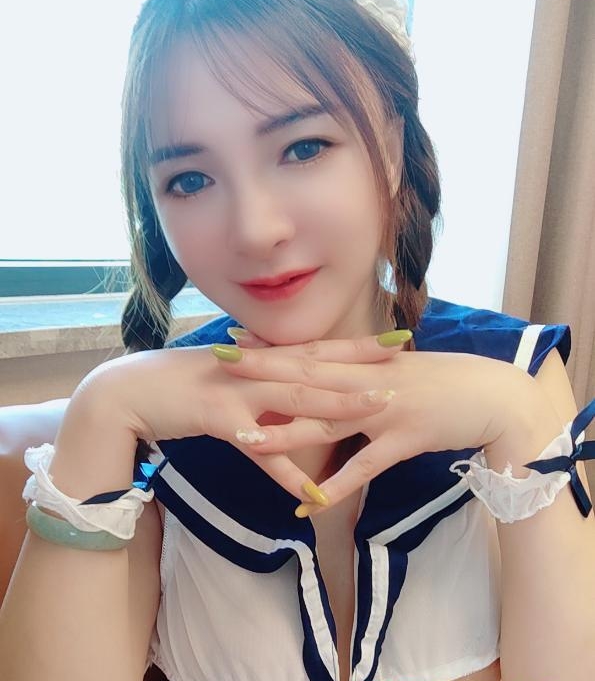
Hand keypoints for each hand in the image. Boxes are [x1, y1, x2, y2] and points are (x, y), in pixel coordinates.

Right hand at [70, 341, 398, 500]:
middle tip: (404, 358)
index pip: (318, 349)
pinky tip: (314, 492)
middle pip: (318, 367)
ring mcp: (240, 392)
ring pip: (297, 400)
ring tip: (377, 409)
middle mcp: (257, 369)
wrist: (132, 392)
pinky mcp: (219, 419)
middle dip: (362, 364)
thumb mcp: (231, 374)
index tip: (395, 338)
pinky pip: (260, 453)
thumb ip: (264, 377)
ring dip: (338, 406)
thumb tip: (293, 379)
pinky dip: (286, 473)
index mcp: (262, 359)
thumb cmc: (183, 383)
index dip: (357, 344)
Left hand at [213, 341, 547, 510]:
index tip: (236, 341)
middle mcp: (369, 381)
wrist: (493, 395)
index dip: (272, 348)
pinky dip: (338, 485)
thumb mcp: (399, 367)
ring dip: (286, 430)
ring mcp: (386, 409)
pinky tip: (310, 501)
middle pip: (308, 378)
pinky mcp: (405, 439)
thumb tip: (330, 371)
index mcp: (367, 362)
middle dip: (262, 372)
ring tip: (246, 437)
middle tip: (221, 366)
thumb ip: (363, 370)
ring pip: (327, 421)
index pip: (310, 352)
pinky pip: (366, 465)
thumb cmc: (445, 380)